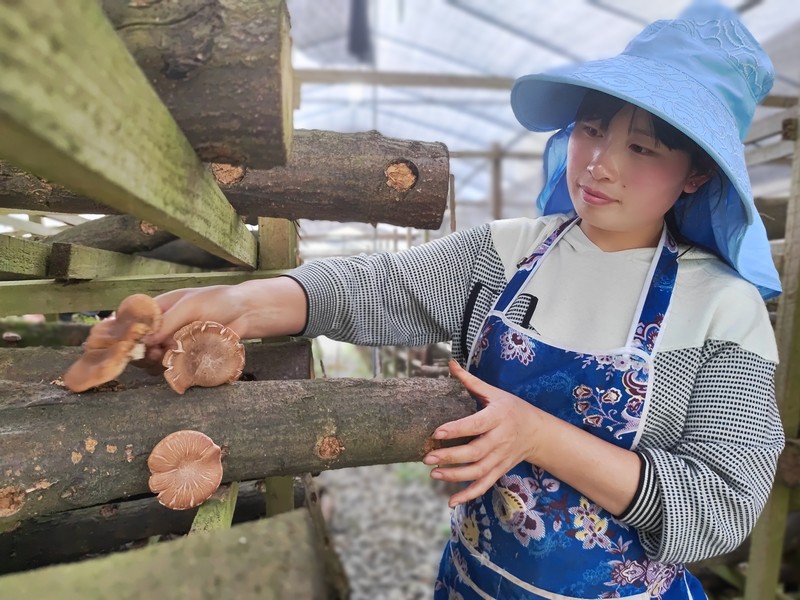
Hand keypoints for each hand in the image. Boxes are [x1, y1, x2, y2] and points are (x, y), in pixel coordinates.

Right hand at [140, 285, 244, 365]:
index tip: (134, 342)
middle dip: (144, 352)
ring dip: (157, 362)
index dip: (129, 333)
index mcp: (160, 309)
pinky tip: (181, 364)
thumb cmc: (220, 301)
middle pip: (141, 345)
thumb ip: (168, 321)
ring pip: (154, 360)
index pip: (134, 322)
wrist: (246, 313)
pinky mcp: (187, 356)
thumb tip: (146, 339)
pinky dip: (173, 368)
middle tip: (156, 353)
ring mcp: (175, 343)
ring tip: (168, 357)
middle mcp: (164, 327)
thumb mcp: (191, 305)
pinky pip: (173, 367)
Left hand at [423, 359, 543, 507]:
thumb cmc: (512, 408)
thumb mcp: (494, 393)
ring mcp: (501, 458)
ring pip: (478, 471)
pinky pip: (485, 485)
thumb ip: (470, 381)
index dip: (456, 429)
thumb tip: (449, 363)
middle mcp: (500, 439)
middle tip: (427, 458)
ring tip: (434, 474)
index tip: (436, 432)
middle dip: (450, 457)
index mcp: (498, 417)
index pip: (475, 425)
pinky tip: (451, 501)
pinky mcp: (500, 470)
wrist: (538, 432)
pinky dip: (469, 495)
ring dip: (455, 476)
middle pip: (475, 452)